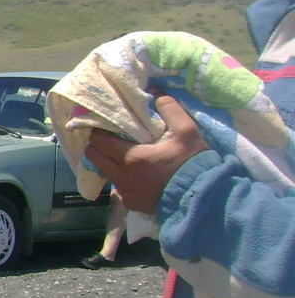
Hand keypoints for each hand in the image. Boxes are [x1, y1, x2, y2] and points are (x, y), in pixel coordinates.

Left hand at [85, 93, 207, 212]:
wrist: (204, 198)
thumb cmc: (193, 163)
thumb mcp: (187, 131)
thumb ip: (170, 109)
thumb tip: (155, 93)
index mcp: (131, 158)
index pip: (98, 140)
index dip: (99, 130)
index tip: (106, 124)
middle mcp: (122, 177)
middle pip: (93, 156)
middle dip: (98, 145)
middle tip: (110, 137)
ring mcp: (125, 193)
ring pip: (103, 172)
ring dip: (108, 161)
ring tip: (122, 153)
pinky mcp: (131, 204)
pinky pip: (117, 187)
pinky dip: (120, 177)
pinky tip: (134, 172)